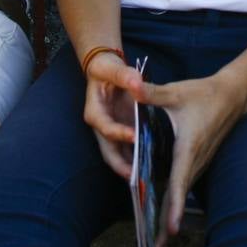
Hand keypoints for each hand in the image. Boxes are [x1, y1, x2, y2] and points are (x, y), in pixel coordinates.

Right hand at [81, 51, 143, 178]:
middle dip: (121, 165)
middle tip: (137, 177)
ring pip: (118, 155)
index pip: (106, 128)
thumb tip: (137, 82)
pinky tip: (152, 166)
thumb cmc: (106, 69)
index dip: (119, 133)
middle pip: (108, 151)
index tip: (134, 136)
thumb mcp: (112, 68)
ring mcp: (112, 131)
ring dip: (130, 167)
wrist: (106, 71)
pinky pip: (128, 149)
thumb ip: (124, 75)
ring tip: (147, 178)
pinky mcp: (122, 132)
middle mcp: (101, 127)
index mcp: (95, 113)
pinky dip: (137, 158)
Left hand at [137, 72, 245, 246]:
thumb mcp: (177, 92)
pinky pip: (183, 188)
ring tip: (158, 243)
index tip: (170, 230)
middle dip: (168, 225)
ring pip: (181, 196)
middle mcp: (194, 162)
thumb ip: (152, 93)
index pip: (179, 183)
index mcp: (188, 149)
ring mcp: (198, 165)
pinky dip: (174, 204)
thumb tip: (132, 86)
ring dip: (169, 218)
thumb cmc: (204, 94)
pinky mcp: (197, 163)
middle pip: (179, 199)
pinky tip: (163, 217)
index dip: (174, 207)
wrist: (233, 95)